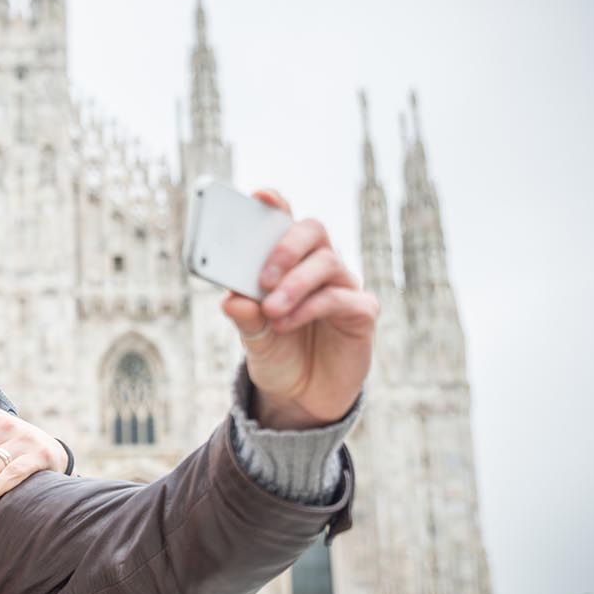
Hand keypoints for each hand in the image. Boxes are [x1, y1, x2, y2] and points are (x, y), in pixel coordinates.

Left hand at [220, 190, 378, 429]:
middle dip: (287, 246)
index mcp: (287, 262)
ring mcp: (343, 286)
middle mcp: (317, 266)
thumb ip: (245, 316)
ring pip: (327, 263)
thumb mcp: (253, 337)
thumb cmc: (277, 354)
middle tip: (263, 276)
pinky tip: (286, 323)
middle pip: (313, 230)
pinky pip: (340, 298)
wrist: (300, 398)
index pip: (284, 221)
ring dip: (295, 284)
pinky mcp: (361, 313)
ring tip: (271, 309)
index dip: (275, 203)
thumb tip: (231, 299)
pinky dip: (310, 307)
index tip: (259, 196)